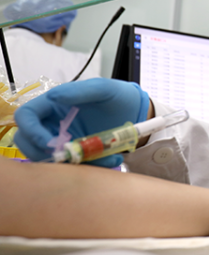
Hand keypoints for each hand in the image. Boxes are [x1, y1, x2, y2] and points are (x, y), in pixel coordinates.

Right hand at [13, 78, 150, 166]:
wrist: (137, 112)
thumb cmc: (118, 95)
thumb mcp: (104, 89)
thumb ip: (81, 90)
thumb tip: (54, 96)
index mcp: (53, 105)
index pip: (26, 116)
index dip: (31, 130)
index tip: (50, 143)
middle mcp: (53, 123)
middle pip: (28, 142)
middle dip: (42, 153)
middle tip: (67, 156)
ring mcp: (64, 140)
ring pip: (48, 158)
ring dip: (69, 163)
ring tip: (101, 156)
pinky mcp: (77, 153)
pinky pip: (73, 166)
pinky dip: (90, 166)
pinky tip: (112, 158)